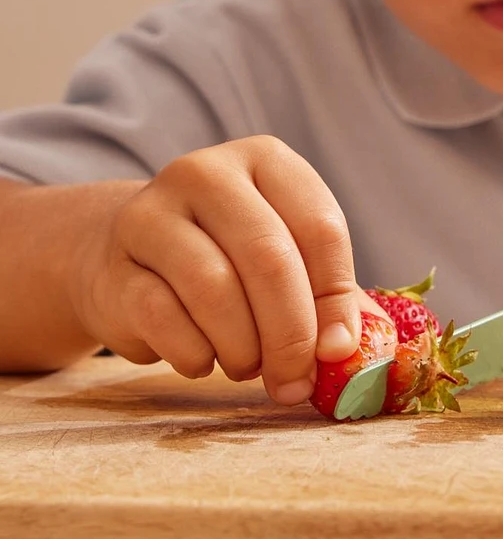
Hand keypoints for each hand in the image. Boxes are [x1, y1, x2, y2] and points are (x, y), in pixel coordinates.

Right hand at [69, 135, 384, 404]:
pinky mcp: (113, 265)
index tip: (338, 350)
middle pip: (268, 257)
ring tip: (248, 365)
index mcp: (266, 158)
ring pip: (215, 289)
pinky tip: (203, 358)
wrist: (127, 254)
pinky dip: (195, 355)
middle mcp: (206, 173)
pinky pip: (163, 320)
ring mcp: (151, 214)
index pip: (320, 227)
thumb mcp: (288, 257)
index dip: (336, 299)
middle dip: (291, 334)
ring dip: (243, 348)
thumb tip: (353, 351)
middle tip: (295, 380)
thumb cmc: (228, 256)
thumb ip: (331, 298)